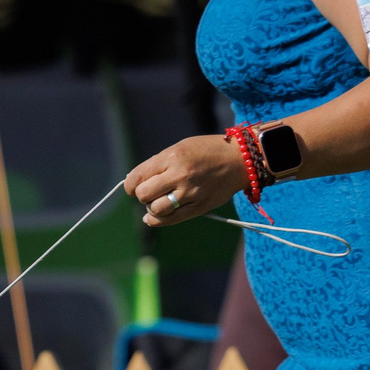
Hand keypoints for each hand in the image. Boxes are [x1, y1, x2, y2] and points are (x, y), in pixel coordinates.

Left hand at [126, 135, 247, 226]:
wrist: (239, 160)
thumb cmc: (206, 151)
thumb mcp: (179, 148)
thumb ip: (158, 164)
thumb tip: (135, 182)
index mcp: (172, 157)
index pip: (137, 177)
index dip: (130, 185)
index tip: (132, 186)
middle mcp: (180, 175)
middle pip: (143, 194)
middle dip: (141, 195)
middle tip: (149, 192)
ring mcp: (190, 193)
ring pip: (155, 209)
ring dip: (151, 208)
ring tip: (157, 202)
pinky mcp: (199, 207)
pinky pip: (171, 220)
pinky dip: (157, 220)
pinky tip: (154, 217)